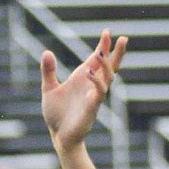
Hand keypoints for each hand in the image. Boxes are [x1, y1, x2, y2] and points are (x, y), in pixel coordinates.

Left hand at [40, 29, 126, 151]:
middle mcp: (91, 86)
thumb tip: (46, 52)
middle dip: (116, 53)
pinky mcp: (91, 108)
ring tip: (100, 52)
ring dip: (105, 66)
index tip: (107, 32)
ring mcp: (94, 97)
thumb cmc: (57, 114)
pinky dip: (96, 83)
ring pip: (107, 78)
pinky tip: (89, 73)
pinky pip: (98, 94)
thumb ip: (48, 71)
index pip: (96, 60)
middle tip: (121, 38)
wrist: (59, 136)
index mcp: (83, 79)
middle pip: (109, 67)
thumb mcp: (49, 89)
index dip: (103, 46)